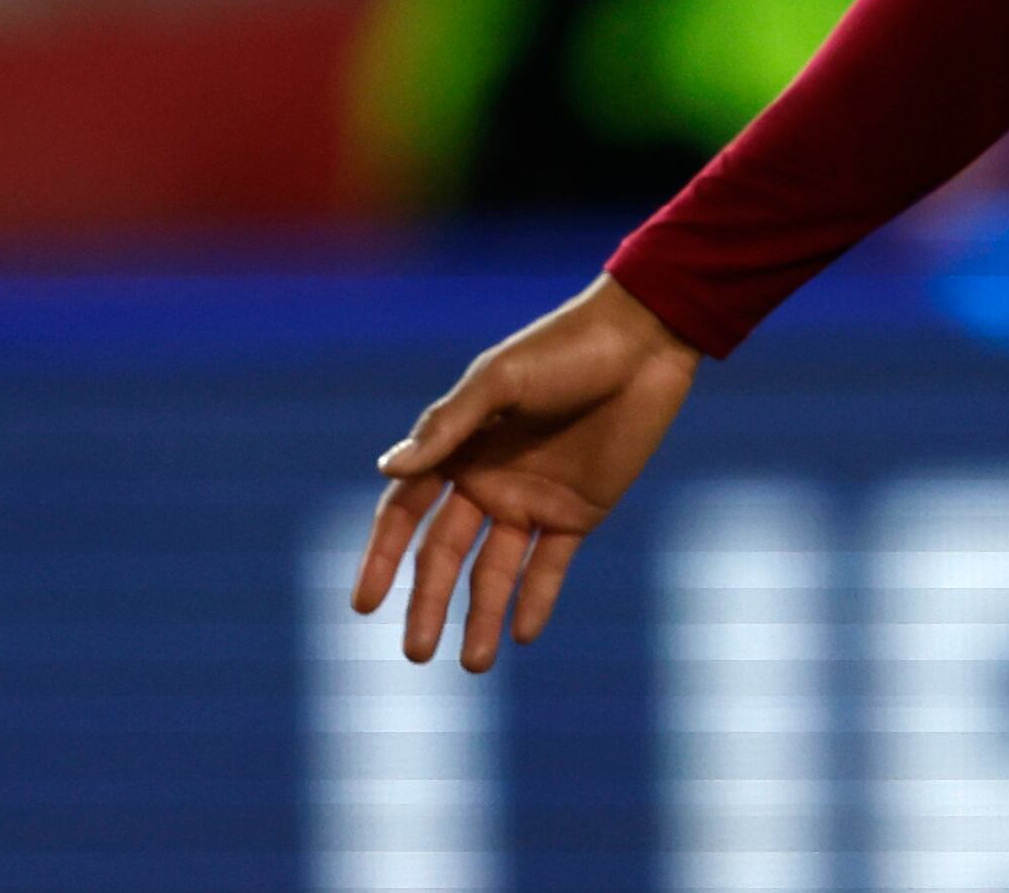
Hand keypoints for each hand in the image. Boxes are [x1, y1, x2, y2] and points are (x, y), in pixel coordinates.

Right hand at [349, 275, 700, 672]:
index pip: (407, 513)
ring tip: (473, 665)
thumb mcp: (501, 381)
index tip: (364, 604)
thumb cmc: (565, 349)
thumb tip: (387, 469)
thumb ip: (447, 427)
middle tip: (415, 654)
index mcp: (458, 449)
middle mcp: (488, 481)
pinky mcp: (578, 512)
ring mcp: (533, 499)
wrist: (644, 343)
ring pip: (495, 572)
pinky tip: (521, 634)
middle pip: (446, 554)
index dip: (383, 557)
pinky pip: (549, 566)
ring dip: (481, 616)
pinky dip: (535, 600)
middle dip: (427, 604)